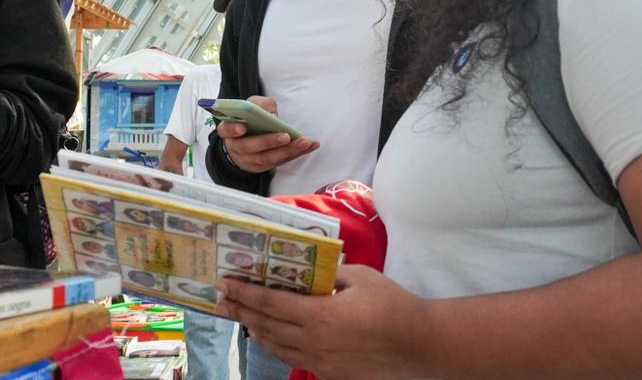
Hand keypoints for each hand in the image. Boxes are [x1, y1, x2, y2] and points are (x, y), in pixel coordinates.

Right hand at [216, 95, 318, 172]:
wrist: (245, 139)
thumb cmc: (248, 120)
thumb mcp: (251, 106)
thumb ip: (260, 105)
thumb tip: (272, 114)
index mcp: (228, 130)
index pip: (226, 130)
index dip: (232, 129)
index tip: (242, 127)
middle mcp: (236, 147)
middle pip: (250, 147)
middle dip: (269, 142)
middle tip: (286, 135)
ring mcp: (248, 160)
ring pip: (267, 158)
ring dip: (287, 150)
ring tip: (304, 141)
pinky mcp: (262, 167)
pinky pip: (280, 162)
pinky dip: (296, 154)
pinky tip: (310, 145)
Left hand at [216, 265, 429, 379]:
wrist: (419, 344)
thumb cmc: (392, 305)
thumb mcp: (360, 277)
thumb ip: (331, 274)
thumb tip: (314, 272)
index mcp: (318, 315)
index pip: (270, 303)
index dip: (245, 293)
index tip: (226, 283)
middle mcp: (312, 341)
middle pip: (266, 326)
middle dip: (241, 310)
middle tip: (222, 299)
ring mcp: (320, 361)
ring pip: (276, 346)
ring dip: (255, 330)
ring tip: (241, 317)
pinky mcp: (330, 373)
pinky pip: (294, 358)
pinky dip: (276, 346)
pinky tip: (271, 339)